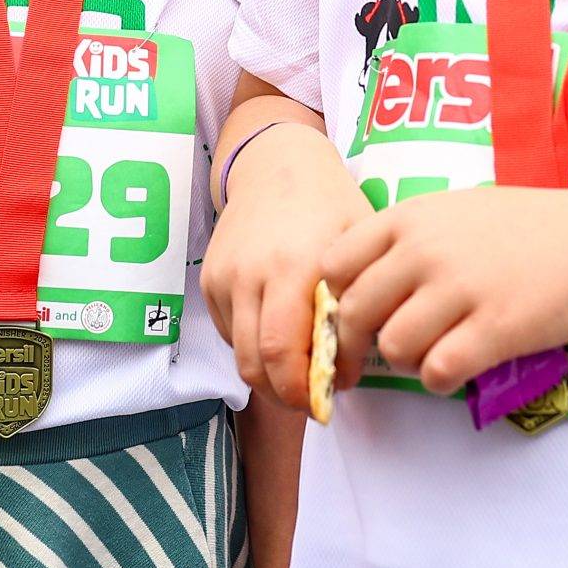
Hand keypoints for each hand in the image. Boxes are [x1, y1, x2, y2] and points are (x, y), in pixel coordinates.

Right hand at [200, 125, 367, 410]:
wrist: (276, 165)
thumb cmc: (330, 207)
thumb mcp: (358, 248)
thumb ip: (356, 305)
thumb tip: (345, 370)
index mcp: (294, 266)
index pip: (286, 353)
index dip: (308, 388)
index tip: (334, 394)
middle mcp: (251, 274)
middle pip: (257, 365)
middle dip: (287, 396)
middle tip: (314, 402)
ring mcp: (225, 277)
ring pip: (239, 356)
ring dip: (269, 378)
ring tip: (301, 376)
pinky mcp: (209, 280)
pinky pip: (229, 334)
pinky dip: (253, 349)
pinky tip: (281, 339)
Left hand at [321, 186, 567, 397]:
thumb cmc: (519, 228)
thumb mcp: (450, 211)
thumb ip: (402, 240)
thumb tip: (353, 285)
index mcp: (408, 218)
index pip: (334, 265)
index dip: (334, 298)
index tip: (348, 318)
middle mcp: (425, 250)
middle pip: (354, 312)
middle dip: (354, 346)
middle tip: (365, 364)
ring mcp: (460, 288)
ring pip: (393, 347)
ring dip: (403, 362)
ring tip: (428, 354)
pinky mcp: (493, 328)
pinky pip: (436, 371)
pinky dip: (438, 379)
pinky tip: (455, 369)